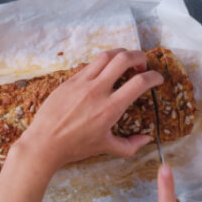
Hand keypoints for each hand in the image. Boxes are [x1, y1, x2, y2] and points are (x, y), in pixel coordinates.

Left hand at [16, 49, 163, 172]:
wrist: (44, 143)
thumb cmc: (75, 147)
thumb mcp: (106, 148)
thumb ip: (130, 145)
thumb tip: (147, 139)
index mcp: (110, 108)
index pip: (139, 82)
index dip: (154, 76)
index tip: (158, 78)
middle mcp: (97, 90)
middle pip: (124, 59)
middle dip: (139, 56)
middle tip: (142, 64)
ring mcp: (81, 83)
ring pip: (106, 56)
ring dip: (120, 53)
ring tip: (125, 61)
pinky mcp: (69, 81)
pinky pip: (89, 64)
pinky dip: (102, 64)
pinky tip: (104, 72)